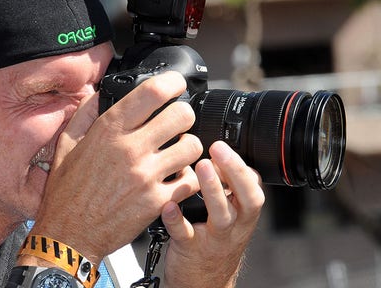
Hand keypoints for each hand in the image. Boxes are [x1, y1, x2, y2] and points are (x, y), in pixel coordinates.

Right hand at [28, 71, 202, 262]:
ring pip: (192, 147)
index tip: (176, 85)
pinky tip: (175, 179)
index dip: (173, 83)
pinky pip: (191, 180)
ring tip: (177, 153)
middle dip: (184, 116)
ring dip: (188, 147)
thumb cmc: (66, 193)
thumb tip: (98, 93)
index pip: (153, 92)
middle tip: (177, 123)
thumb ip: (84, 114)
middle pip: (182, 115)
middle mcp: (129, 149)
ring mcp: (146, 176)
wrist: (69, 235)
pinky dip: (188, 179)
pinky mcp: (157, 201)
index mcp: (109, 131)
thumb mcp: (66, 145)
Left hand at [162, 141, 264, 287]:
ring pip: (221, 215)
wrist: (204, 283)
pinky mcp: (191, 249)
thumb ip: (221, 186)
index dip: (241, 166)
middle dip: (234, 171)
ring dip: (213, 190)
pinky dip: (176, 220)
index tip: (222, 146)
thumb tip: (204, 151)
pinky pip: (184, 234)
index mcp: (243, 213)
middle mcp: (234, 226)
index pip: (253, 186)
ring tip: (200, 167)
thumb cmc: (212, 241)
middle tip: (217, 149)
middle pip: (247, 198)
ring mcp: (214, 239)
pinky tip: (168, 206)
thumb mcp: (226, 213)